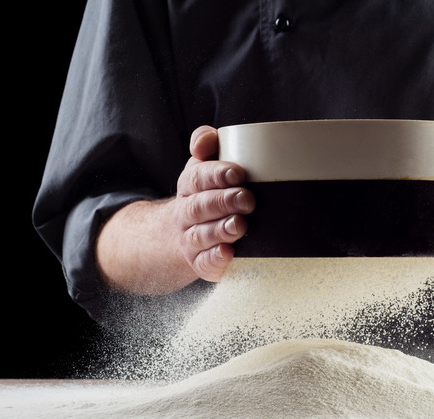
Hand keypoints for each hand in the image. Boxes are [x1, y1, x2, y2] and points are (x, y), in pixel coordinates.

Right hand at [173, 125, 254, 281]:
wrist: (186, 232)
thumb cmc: (208, 192)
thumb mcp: (205, 163)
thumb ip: (206, 143)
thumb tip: (204, 140)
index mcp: (189, 185)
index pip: (197, 177)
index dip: (216, 175)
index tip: (238, 174)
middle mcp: (186, 213)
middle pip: (199, 207)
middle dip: (223, 202)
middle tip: (247, 199)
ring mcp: (191, 240)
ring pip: (201, 235)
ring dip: (220, 230)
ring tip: (239, 225)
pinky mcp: (200, 262)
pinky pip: (203, 263)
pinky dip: (215, 259)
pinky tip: (228, 253)